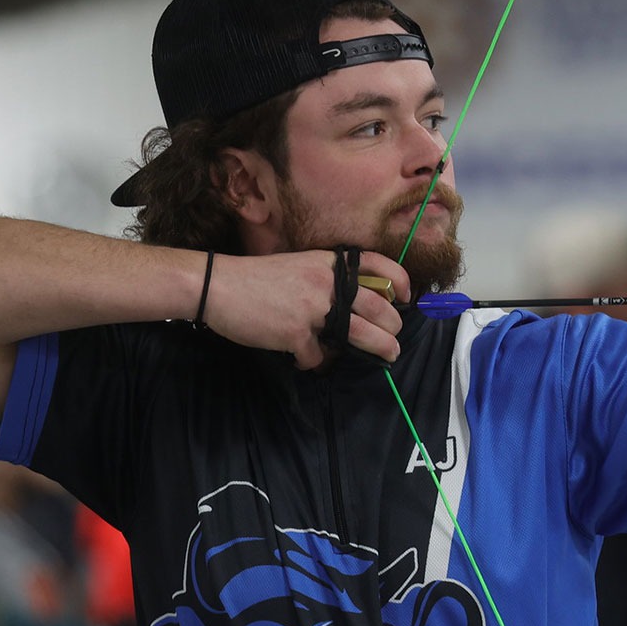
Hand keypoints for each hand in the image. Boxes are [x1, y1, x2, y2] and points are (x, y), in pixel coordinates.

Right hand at [199, 250, 409, 368]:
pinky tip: (303, 359)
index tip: (407, 297)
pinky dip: (312, 361)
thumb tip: (348, 307)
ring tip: (388, 356)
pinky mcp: (296, 334)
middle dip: (393, 328)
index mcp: (327, 263)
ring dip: (380, 348)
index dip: (399, 280)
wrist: (219, 285)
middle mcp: (327, 284)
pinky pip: (316, 357)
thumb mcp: (297, 266)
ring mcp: (313, 310)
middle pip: (377, 307)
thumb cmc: (254, 278)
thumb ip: (324, 281)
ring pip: (360, 334)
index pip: (376, 264)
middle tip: (395, 339)